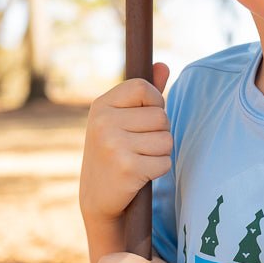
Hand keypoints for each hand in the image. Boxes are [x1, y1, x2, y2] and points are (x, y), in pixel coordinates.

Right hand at [79, 62, 170, 231]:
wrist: (97, 197)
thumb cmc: (113, 152)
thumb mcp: (120, 119)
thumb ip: (143, 94)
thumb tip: (163, 65)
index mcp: (101, 106)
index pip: (143, 88)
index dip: (154, 102)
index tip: (145, 118)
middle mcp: (104, 122)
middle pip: (161, 116)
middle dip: (159, 133)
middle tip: (139, 146)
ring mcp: (114, 144)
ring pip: (166, 139)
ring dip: (160, 152)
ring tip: (139, 159)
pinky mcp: (126, 167)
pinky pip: (164, 161)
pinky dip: (158, 169)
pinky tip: (140, 174)